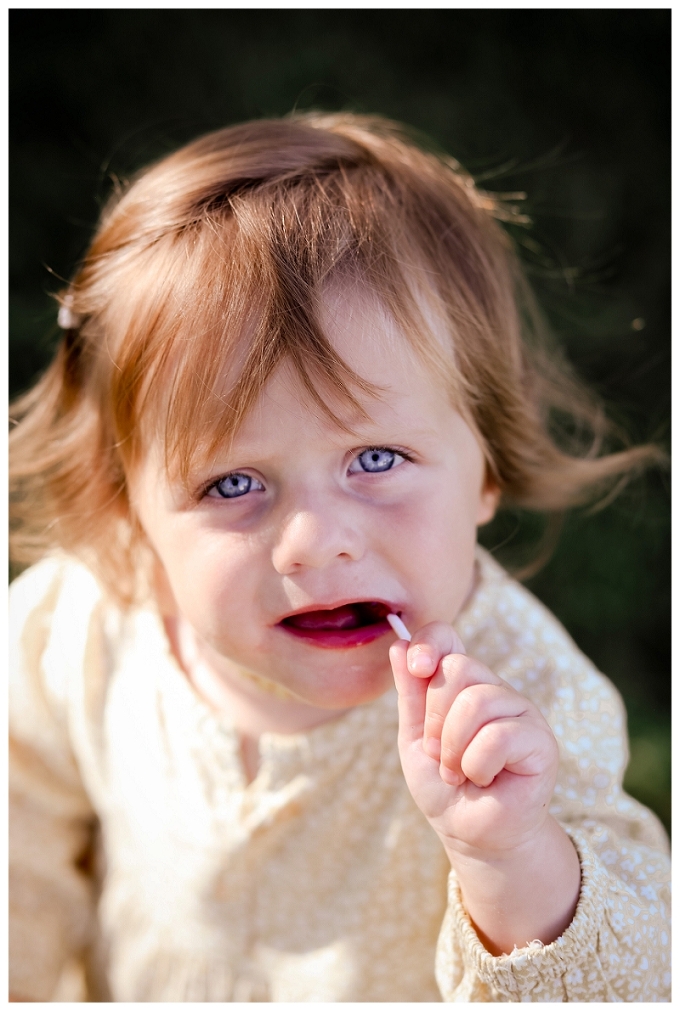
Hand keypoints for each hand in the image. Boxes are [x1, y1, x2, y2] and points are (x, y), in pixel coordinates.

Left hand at [390, 621, 579, 953]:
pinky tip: (482, 779)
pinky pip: (498, 736)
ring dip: (454, 748)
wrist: (470, 834)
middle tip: (439, 754)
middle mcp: (494, 689)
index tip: (416, 666)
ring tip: (457, 772)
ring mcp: (521, 711)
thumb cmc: (444, 785)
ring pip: (477, 701)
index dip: (429, 643)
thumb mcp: (414, 736)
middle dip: (435, 719)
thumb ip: (410, 692)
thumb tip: (399, 645)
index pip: (447, 636)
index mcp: (463, 683)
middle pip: (457, 669)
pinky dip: (476, 765)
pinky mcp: (540, 741)